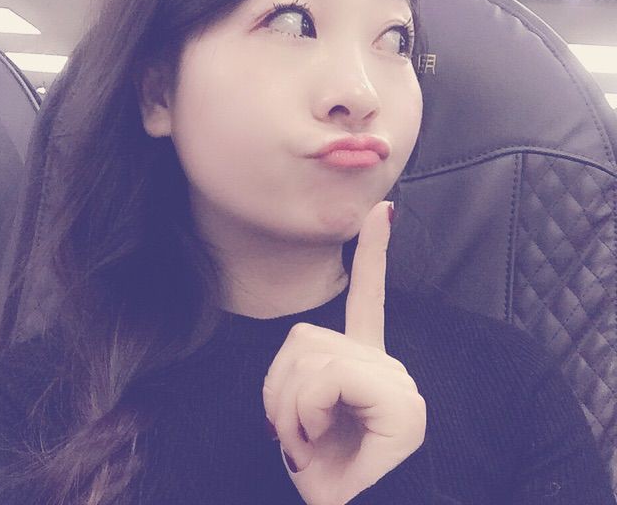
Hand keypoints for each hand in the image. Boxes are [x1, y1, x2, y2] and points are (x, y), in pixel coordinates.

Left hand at [262, 200, 426, 504]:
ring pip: (312, 357)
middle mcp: (388, 365)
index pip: (367, 298)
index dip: (373, 254)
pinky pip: (330, 378)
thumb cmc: (324, 473)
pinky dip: (307, 412)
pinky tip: (324, 441)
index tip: (383, 210)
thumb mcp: (303, 415)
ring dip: (291, 407)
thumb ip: (306, 372)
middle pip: (305, 337)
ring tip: (312, 442)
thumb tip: (304, 356)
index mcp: (364, 364)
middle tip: (300, 434)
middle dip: (282, 389)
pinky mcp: (401, 402)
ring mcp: (398, 381)